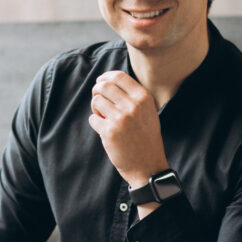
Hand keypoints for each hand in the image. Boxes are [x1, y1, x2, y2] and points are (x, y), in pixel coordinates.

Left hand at [88, 71, 168, 187]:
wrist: (147, 165)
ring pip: (96, 101)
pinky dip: (96, 123)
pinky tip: (105, 131)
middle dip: (97, 91)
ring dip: (96, 108)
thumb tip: (107, 80)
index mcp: (144, 98)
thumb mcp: (148, 112)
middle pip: (104, 86)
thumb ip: (133, 96)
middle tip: (99, 102)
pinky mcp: (109, 132)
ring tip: (104, 118)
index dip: (105, 77)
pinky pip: (93, 118)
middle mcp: (133, 106)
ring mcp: (121, 119)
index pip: (119, 76)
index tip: (100, 82)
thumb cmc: (145, 138)